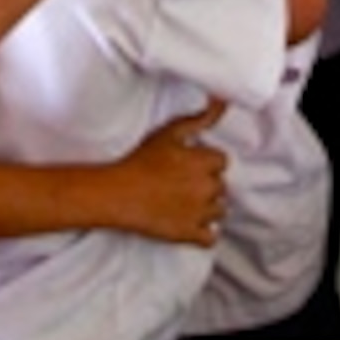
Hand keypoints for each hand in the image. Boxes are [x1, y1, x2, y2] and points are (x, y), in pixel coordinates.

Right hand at [98, 99, 230, 246]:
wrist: (117, 193)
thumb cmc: (140, 160)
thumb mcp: (170, 133)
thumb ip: (200, 118)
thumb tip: (222, 101)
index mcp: (205, 163)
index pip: (222, 162)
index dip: (206, 162)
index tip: (190, 165)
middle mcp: (207, 188)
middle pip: (221, 187)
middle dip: (207, 185)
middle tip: (184, 184)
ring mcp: (200, 214)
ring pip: (220, 212)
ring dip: (208, 208)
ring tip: (185, 203)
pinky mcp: (189, 234)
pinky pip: (211, 238)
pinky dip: (204, 233)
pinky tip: (190, 224)